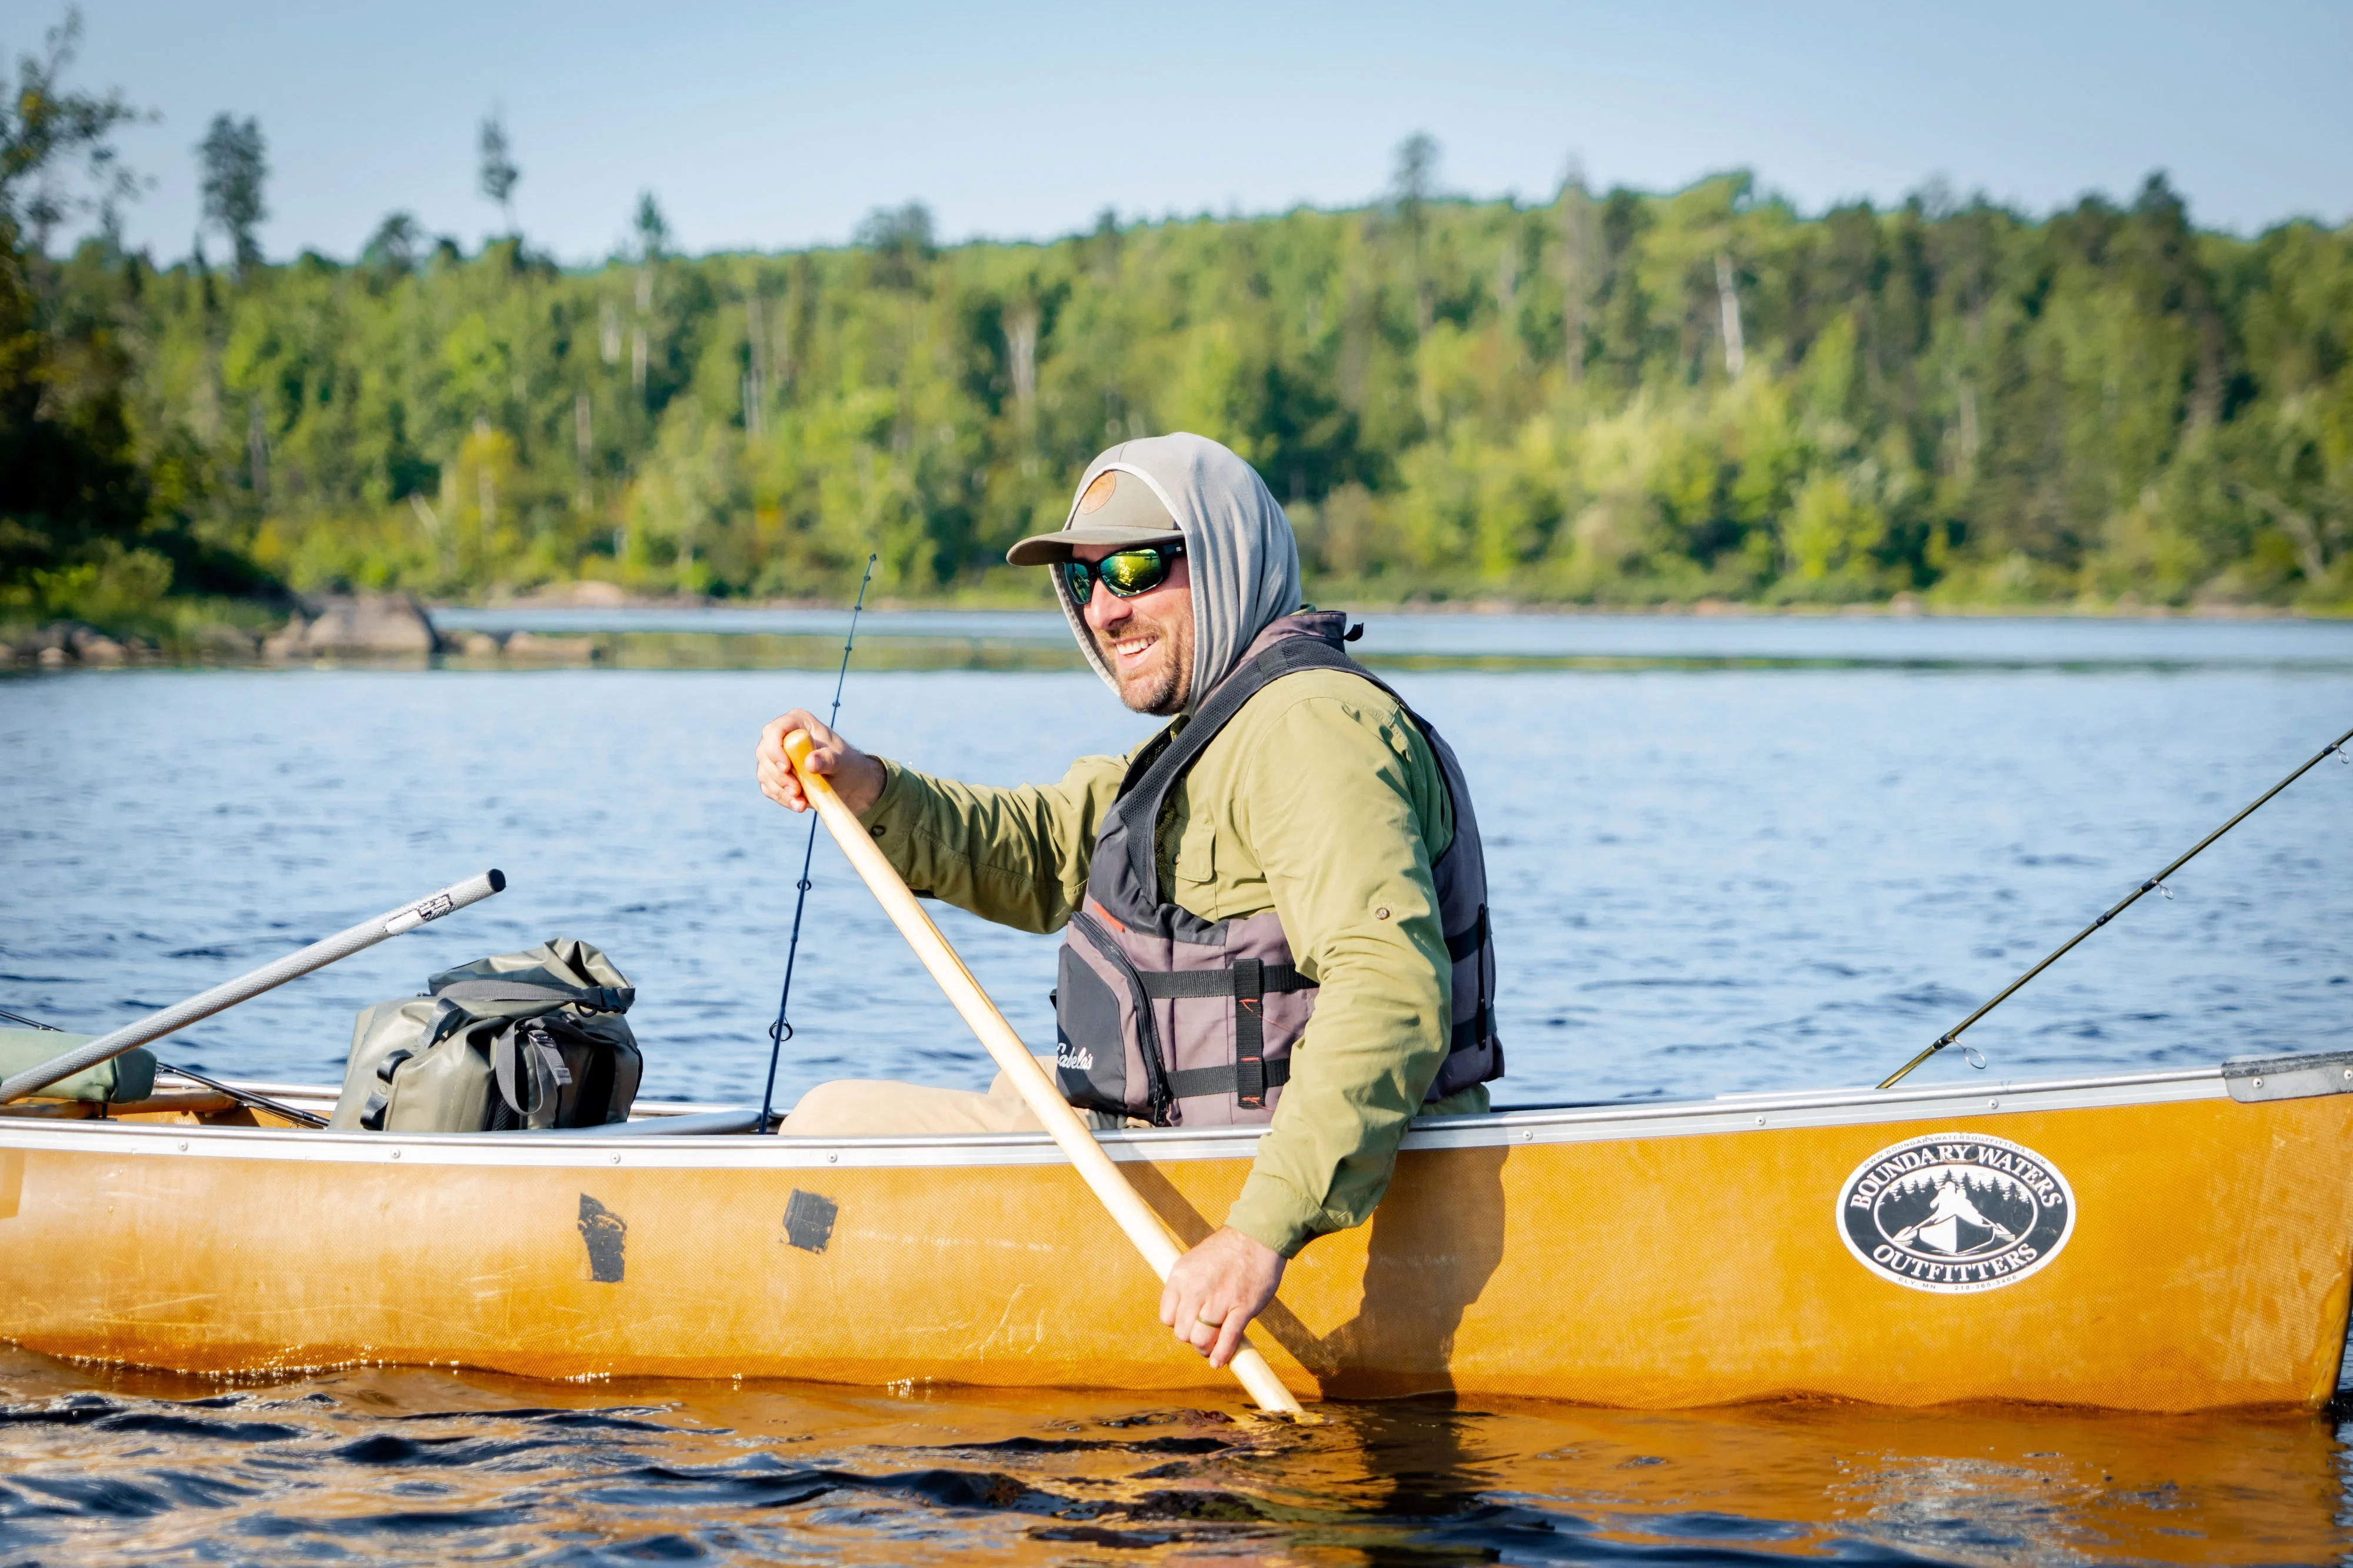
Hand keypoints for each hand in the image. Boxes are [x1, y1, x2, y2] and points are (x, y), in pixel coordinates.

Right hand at [756, 709, 885, 817]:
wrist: (847, 781)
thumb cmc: (846, 763)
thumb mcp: (842, 761)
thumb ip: (828, 759)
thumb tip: (810, 763)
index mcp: (798, 723)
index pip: (775, 730)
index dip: (774, 748)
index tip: (786, 768)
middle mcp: (782, 737)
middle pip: (764, 753)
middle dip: (778, 775)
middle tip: (797, 791)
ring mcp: (776, 757)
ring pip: (764, 773)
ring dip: (781, 790)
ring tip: (801, 802)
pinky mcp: (775, 775)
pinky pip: (769, 788)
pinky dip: (782, 798)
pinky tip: (799, 804)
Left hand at [1159, 1226, 1284, 1367]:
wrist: (1258, 1236)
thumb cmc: (1227, 1251)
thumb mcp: (1195, 1262)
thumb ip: (1187, 1287)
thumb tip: (1184, 1314)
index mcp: (1180, 1277)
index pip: (1167, 1317)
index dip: (1178, 1325)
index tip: (1190, 1323)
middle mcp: (1195, 1289)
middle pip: (1182, 1333)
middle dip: (1193, 1339)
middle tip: (1205, 1336)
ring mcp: (1219, 1300)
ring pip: (1201, 1340)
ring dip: (1206, 1349)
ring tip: (1213, 1348)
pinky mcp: (1242, 1307)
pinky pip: (1227, 1338)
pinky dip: (1222, 1354)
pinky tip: (1220, 1361)